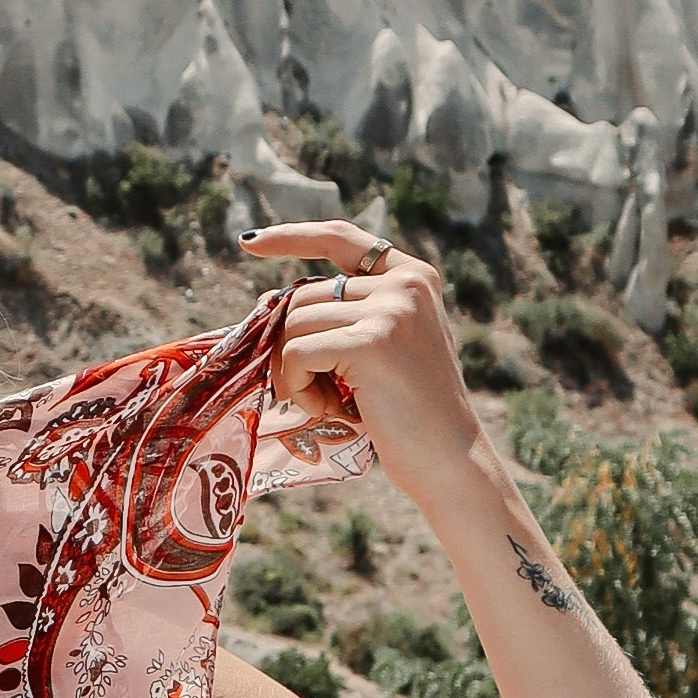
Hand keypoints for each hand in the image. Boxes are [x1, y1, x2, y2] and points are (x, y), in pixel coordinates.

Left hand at [241, 222, 483, 503]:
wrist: (449, 460)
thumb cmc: (409, 413)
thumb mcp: (384, 346)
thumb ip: (346, 315)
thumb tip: (270, 301)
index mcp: (414, 276)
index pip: (341, 238)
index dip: (292, 237)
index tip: (249, 244)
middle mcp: (406, 284)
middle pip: (304, 296)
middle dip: (294, 347)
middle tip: (321, 390)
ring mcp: (391, 310)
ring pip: (295, 325)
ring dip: (296, 373)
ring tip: (331, 402)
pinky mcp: (371, 343)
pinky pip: (297, 354)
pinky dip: (299, 387)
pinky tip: (330, 410)